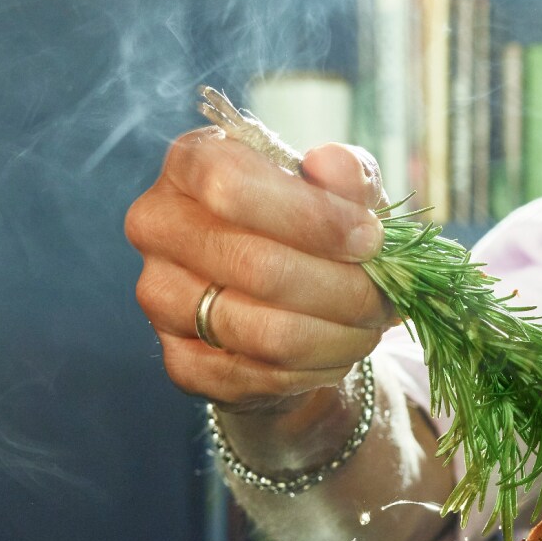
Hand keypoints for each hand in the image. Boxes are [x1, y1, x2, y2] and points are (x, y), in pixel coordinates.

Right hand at [124, 132, 393, 410]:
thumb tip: (332, 164)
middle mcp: (158, 226)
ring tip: (369, 326)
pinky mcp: (179, 362)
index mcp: (190, 164)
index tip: (371, 238)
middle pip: (256, 267)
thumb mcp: (339, 190)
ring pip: (264, 332)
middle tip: (383, 296)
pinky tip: (336, 353)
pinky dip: (315, 370)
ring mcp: (159, 297)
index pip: (232, 187)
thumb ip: (346, 173)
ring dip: (337, 336)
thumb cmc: (310, 228)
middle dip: (342, 289)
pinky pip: (260, 376)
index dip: (311, 217)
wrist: (280, 301)